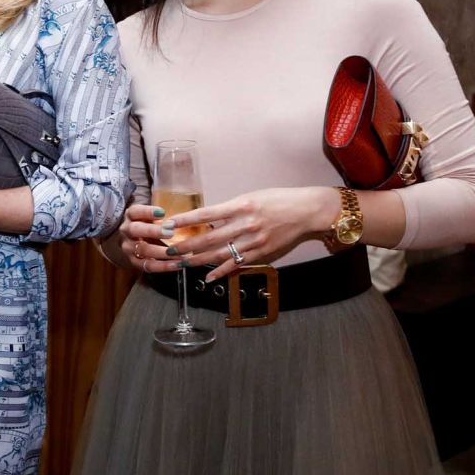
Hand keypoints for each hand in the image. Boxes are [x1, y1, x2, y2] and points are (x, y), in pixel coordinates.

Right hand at [115, 200, 182, 273]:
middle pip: (135, 229)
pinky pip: (148, 265)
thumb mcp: (151, 216)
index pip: (135, 211)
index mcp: (130, 216)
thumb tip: (178, 220)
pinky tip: (177, 264)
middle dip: (153, 231)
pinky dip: (163, 266)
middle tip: (170, 233)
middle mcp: (126, 231)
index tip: (162, 213)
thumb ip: (161, 216)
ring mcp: (128, 247)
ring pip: (142, 250)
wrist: (136, 240)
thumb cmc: (150, 224)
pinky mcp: (134, 262)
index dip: (147, 212)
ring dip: (162, 252)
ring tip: (179, 253)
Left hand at [165, 187, 340, 278]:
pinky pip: (237, 264)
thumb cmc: (278, 200)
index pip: (205, 214)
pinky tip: (209, 276)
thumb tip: (206, 220)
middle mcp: (245, 224)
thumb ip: (229, 209)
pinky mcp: (261, 253)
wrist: (306, 211)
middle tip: (168, 250)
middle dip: (186, 245)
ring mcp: (253, 241)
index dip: (185, 220)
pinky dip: (222, 272)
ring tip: (182, 263)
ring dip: (198, 260)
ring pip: (220, 254)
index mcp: (240, 206)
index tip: (168, 224)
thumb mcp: (250, 197)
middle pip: (208, 238)